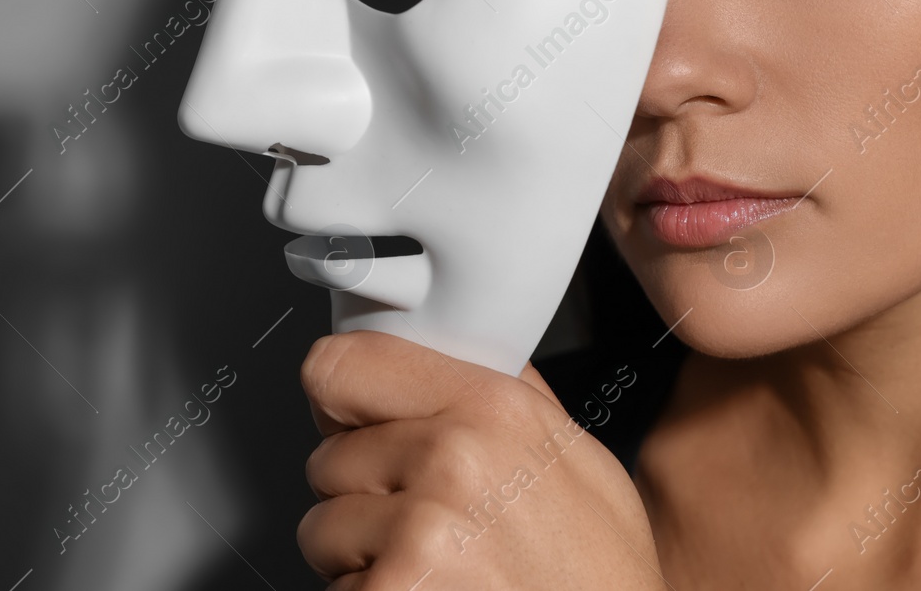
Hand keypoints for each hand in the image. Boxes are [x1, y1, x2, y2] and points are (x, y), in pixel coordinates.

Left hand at [297, 329, 666, 589]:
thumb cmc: (599, 575)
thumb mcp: (578, 458)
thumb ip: (509, 396)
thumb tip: (459, 354)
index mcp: (491, 410)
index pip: (342, 366)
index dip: (340, 398)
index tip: (350, 416)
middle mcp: (449, 463)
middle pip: (329, 456)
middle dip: (362, 489)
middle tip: (427, 519)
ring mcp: (415, 539)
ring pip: (321, 528)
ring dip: (359, 551)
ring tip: (434, 566)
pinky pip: (336, 587)